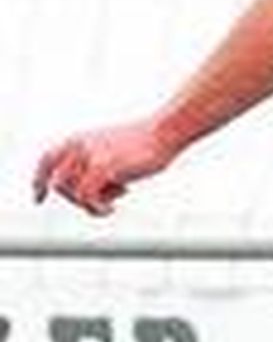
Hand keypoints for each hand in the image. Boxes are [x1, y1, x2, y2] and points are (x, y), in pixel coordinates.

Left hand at [33, 119, 171, 215]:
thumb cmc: (147, 143)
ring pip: (72, 193)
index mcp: (78, 139)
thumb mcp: (113, 149)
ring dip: (90, 203)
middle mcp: (78, 145)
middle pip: (59, 184)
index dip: (39, 180)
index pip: (47, 161)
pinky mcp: (102, 167)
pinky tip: (112, 209)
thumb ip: (96, 163)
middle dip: (77, 200)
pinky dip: (96, 209)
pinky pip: (86, 198)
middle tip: (104, 202)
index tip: (38, 198)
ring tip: (115, 200)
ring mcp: (89, 155)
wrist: (164, 132)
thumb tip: (88, 192)